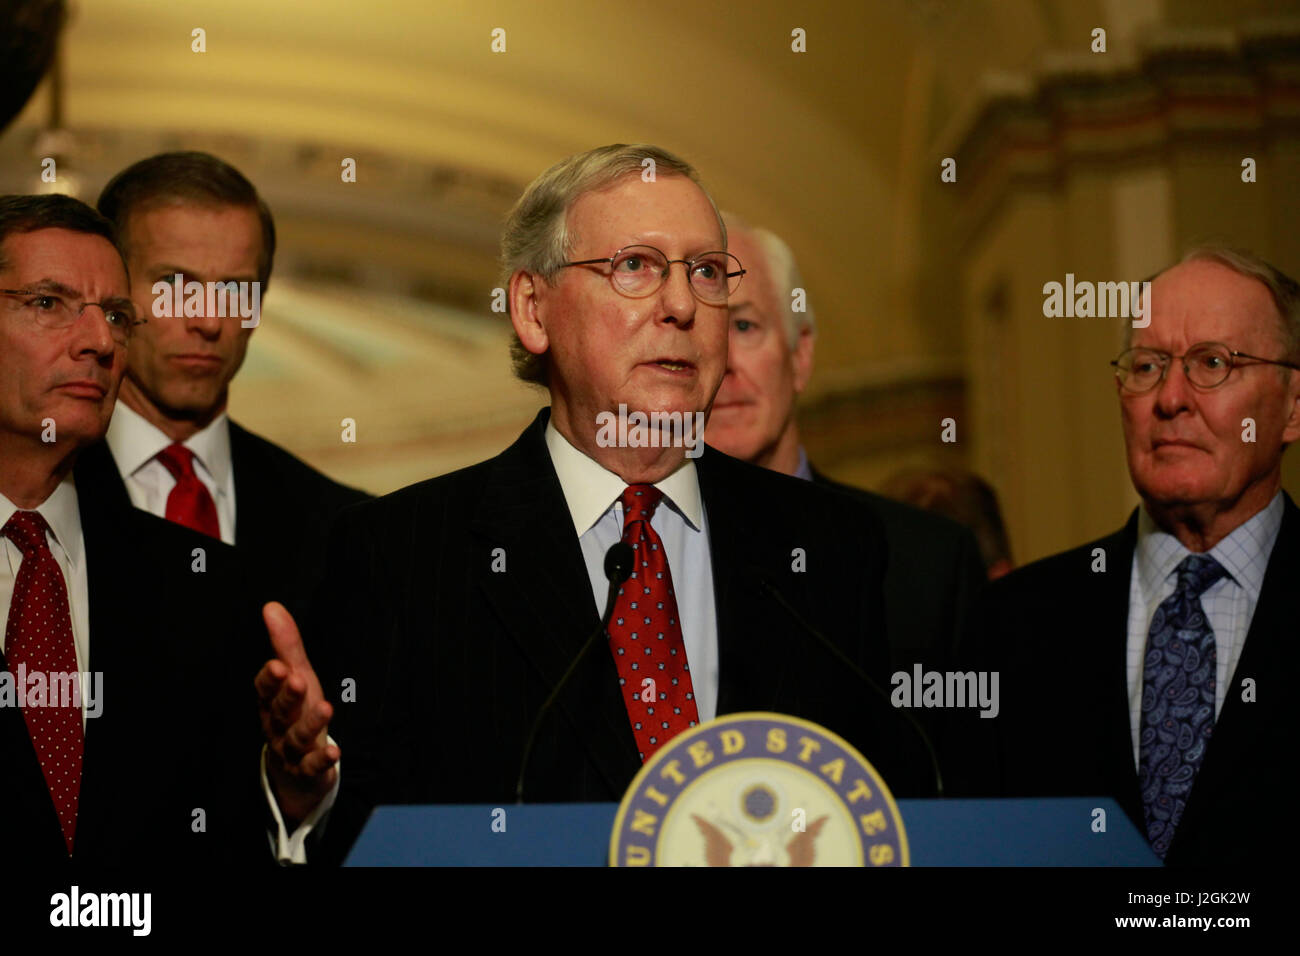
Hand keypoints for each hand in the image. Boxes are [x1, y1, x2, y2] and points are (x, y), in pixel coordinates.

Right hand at [255, 601, 339, 826]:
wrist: (295, 766)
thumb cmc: (296, 712)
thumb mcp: (296, 676)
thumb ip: (286, 645)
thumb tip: (271, 606)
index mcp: (271, 702)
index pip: (265, 690)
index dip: (269, 679)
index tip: (277, 665)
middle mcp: (277, 726)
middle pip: (279, 712)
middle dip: (287, 697)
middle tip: (297, 680)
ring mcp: (290, 750)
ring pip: (296, 738)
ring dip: (309, 725)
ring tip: (325, 709)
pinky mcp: (306, 769)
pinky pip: (311, 766)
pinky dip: (321, 759)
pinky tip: (334, 752)